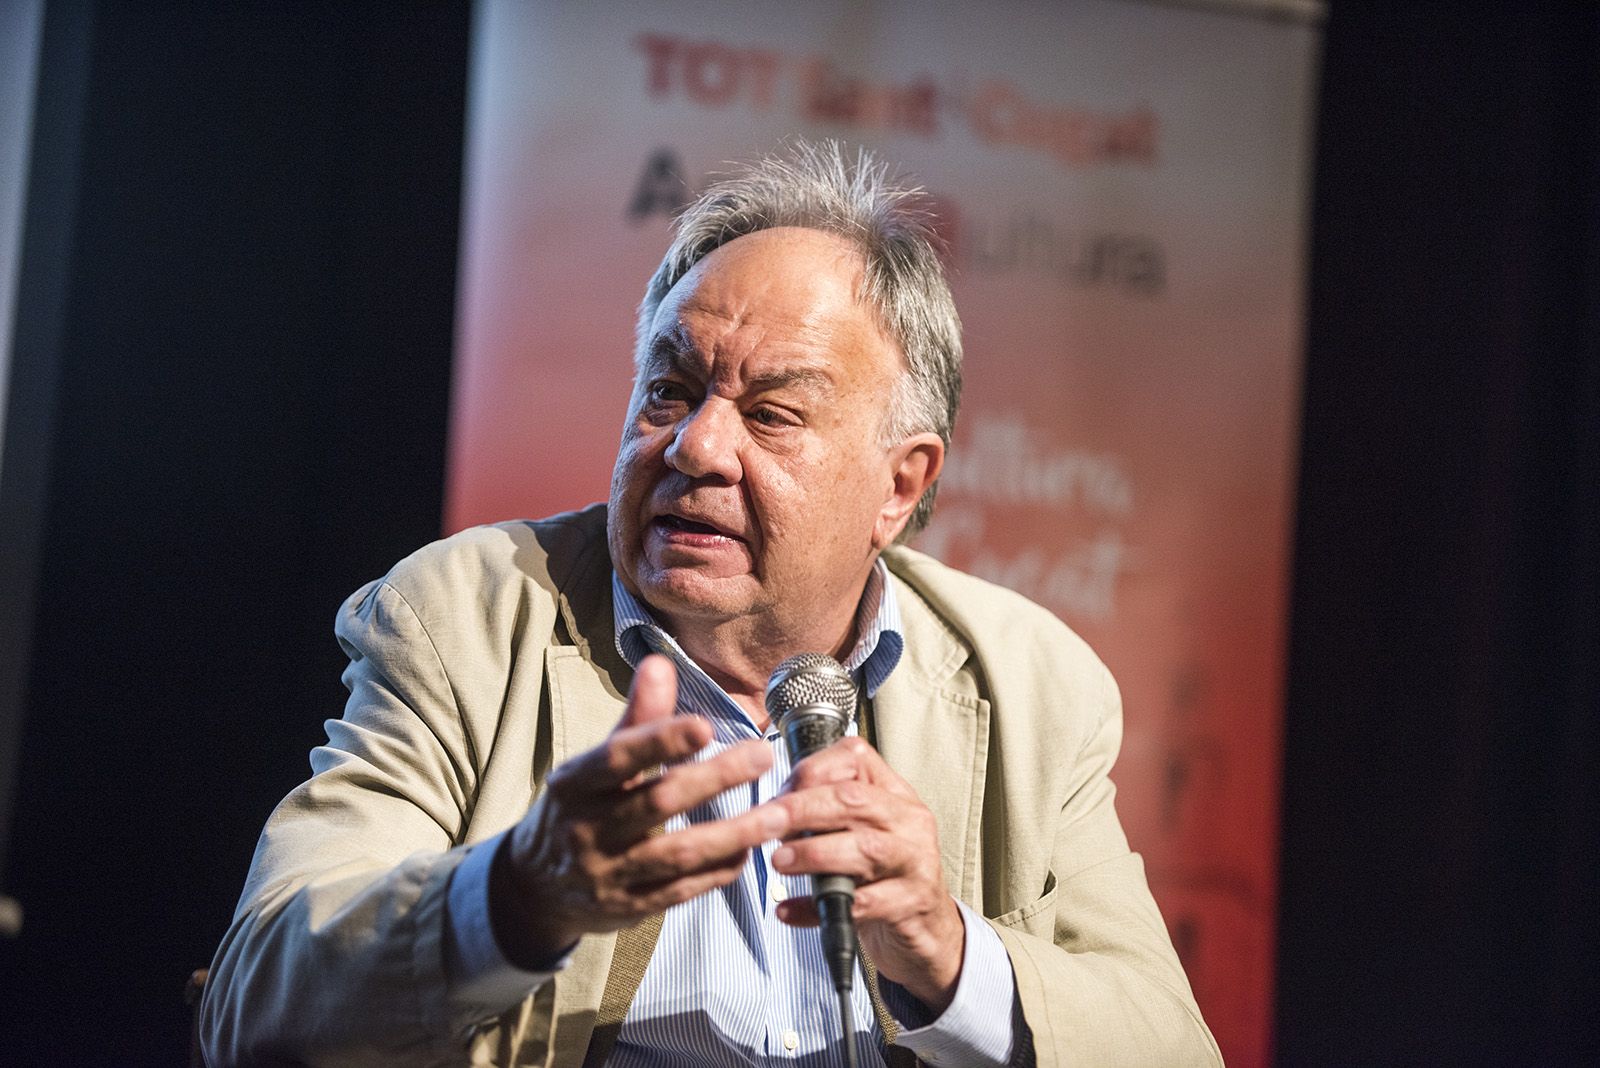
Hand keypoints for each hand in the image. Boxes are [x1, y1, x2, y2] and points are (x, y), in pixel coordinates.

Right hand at [489, 654, 786, 967]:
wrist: (535, 887)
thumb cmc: (576, 809)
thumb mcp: (592, 764)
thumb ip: (635, 718)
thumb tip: (660, 663)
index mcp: (574, 784)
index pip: (618, 758)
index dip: (661, 741)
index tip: (706, 725)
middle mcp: (587, 830)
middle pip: (657, 802)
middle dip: (715, 778)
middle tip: (762, 755)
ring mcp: (608, 874)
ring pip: (677, 853)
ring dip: (733, 834)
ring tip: (778, 814)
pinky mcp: (629, 908)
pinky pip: (682, 890)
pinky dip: (720, 870)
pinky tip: (752, 850)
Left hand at [764, 737, 965, 1012]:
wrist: (927, 926)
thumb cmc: (885, 873)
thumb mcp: (864, 831)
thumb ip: (828, 813)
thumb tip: (772, 807)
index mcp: (894, 793)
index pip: (854, 760)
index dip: (809, 772)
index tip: (777, 796)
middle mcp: (909, 821)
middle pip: (854, 800)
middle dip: (803, 809)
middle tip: (767, 823)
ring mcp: (915, 862)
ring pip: (864, 849)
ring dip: (814, 853)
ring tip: (780, 861)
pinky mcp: (911, 903)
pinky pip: (860, 904)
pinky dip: (818, 908)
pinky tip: (790, 909)